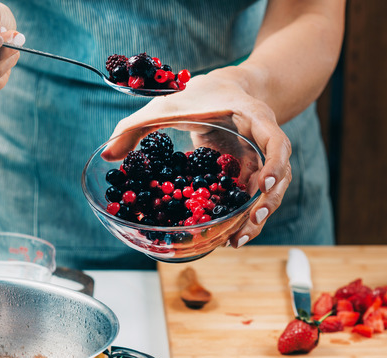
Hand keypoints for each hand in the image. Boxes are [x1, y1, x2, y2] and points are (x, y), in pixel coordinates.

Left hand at [104, 68, 291, 247]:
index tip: (260, 185)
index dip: (273, 164)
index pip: (277, 142)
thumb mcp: (166, 106)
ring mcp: (260, 158)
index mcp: (255, 118)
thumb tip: (107, 156)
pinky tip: (231, 234)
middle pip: (279, 175)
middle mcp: (264, 141)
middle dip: (269, 201)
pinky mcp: (251, 171)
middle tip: (251, 221)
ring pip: (270, 192)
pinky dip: (245, 214)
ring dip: (258, 216)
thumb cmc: (198, 95)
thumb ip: (136, 126)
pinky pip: (254, 196)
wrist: (223, 89)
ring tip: (238, 239)